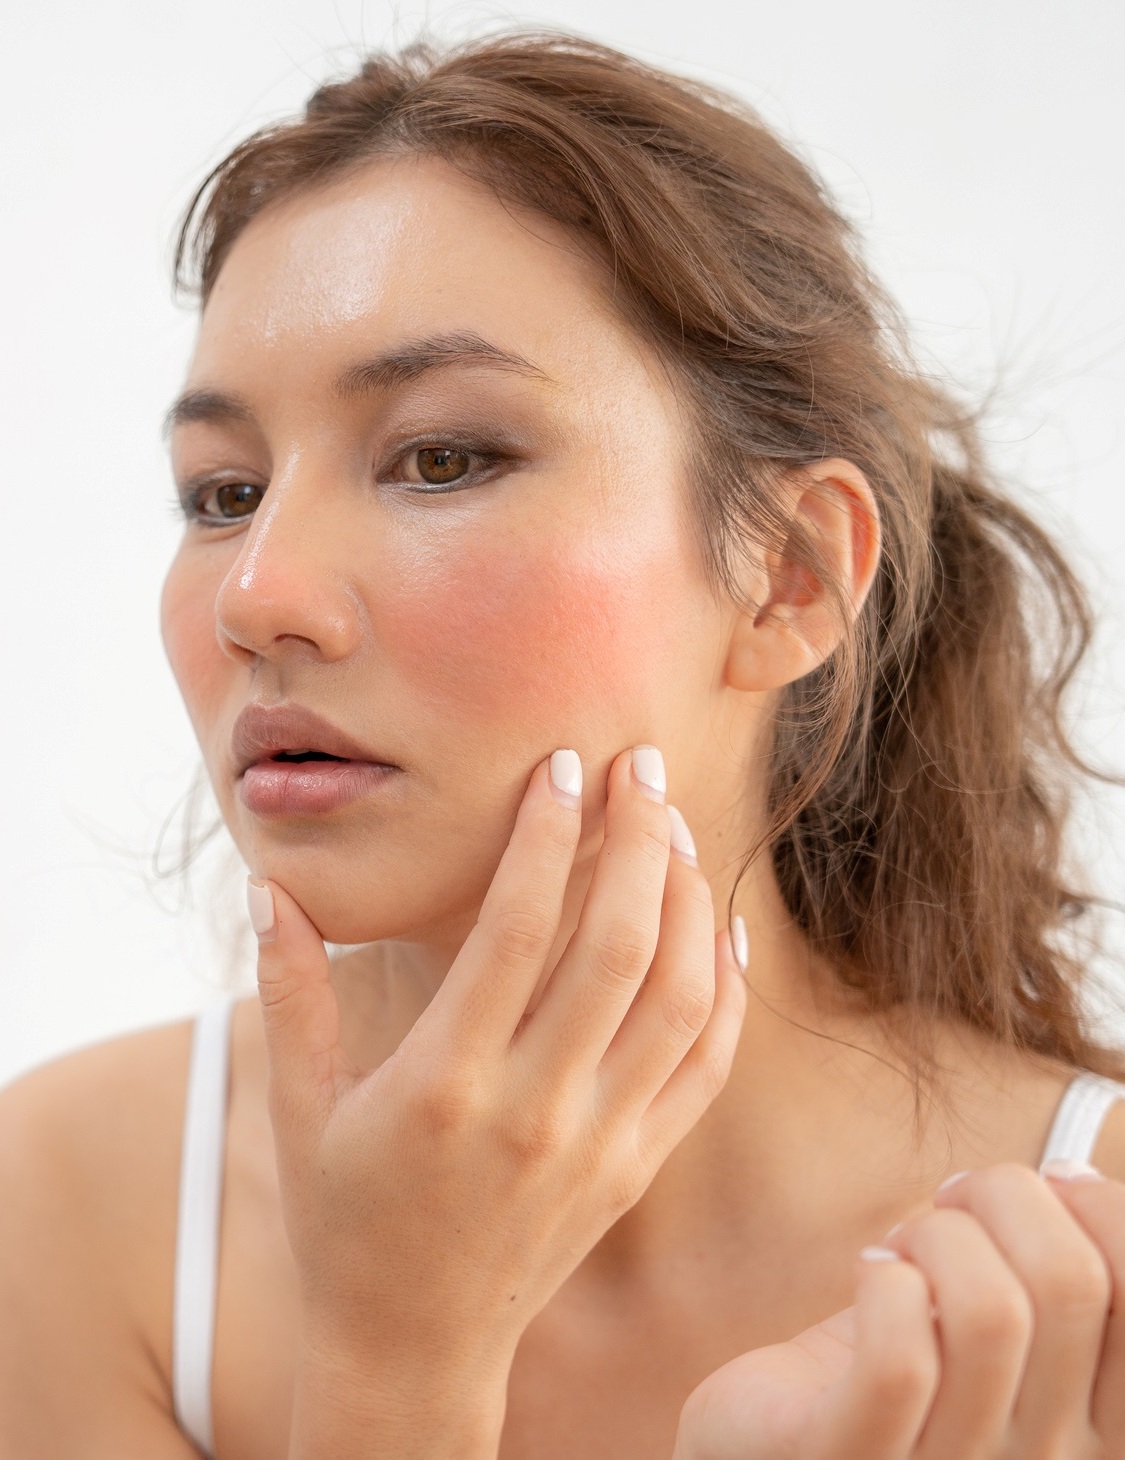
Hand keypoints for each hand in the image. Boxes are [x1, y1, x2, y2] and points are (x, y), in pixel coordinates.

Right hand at [250, 746, 746, 1397]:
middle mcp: (534, 1110)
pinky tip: (719, 925)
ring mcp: (600, 1142)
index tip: (564, 764)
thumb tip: (269, 886)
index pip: (518, 929)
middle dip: (640, 838)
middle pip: (619, 946)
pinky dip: (727, 988)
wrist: (413, 1347)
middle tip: (643, 765)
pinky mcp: (639, 1166)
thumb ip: (288, 991)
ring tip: (676, 826)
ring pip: (680, 997)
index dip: (547, 834)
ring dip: (689, 898)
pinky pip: (708, 1064)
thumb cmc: (344, 1218)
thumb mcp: (299, 1108)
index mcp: (442, 1085)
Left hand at [674, 1161, 1123, 1459]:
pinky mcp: (850, 1458)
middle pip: (1072, 1280)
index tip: (1050, 1184)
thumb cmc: (892, 1366)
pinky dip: (884, 1282)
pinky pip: (901, 1361)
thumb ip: (1045, 1271)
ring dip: (937, 1237)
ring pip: (992, 1311)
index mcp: (1094, 1428)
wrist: (772, 1442)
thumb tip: (1074, 1181)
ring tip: (902, 1250)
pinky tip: (869, 1274)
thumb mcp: (990, 1319)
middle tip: (952, 1206)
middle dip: (1006, 1196)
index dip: (1102, 1208)